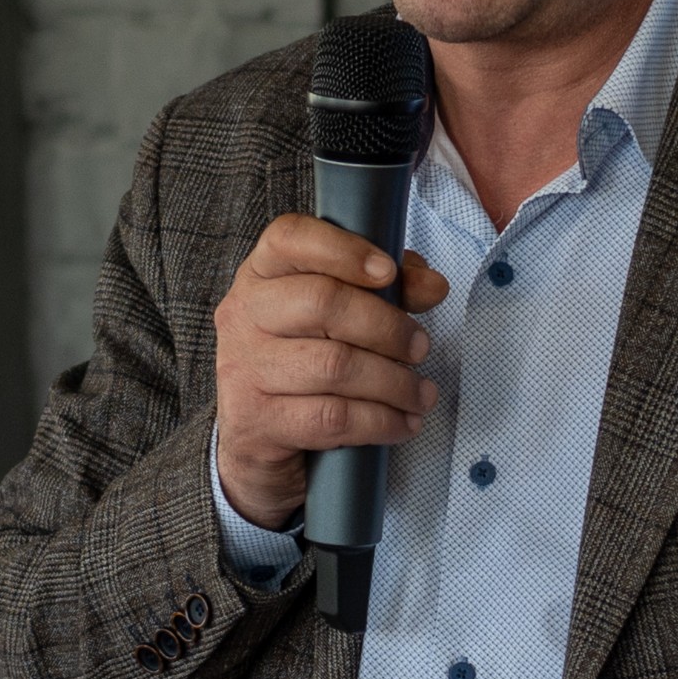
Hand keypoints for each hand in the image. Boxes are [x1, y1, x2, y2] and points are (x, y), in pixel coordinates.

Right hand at [213, 214, 448, 529]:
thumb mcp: (341, 316)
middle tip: (420, 347)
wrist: (254, 441)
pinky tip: (403, 423)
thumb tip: (433, 285)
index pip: (289, 237)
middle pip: (323, 302)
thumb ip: (388, 289)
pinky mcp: (257, 422)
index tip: (389, 271)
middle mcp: (244, 314)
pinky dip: (380, 421)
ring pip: (334, 366)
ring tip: (421, 393)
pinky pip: (332, 417)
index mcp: (261, 274)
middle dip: (387, 327)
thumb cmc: (305, 362)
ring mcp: (245, 369)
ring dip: (393, 382)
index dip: (344, 249)